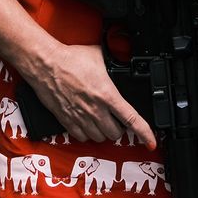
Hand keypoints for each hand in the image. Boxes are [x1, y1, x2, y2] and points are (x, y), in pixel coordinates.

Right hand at [28, 43, 153, 147]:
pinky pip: (82, 137)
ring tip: (103, 123)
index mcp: (107, 95)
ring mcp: (80, 117)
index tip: (151, 141)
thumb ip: (113, 62)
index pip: (132, 119)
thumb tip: (121, 58)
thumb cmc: (69, 59)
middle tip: (118, 121)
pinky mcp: (67, 120)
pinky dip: (87, 134)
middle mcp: (95, 110)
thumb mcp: (99, 56)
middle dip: (120, 129)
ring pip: (99, 137)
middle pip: (116, 133)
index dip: (145, 133)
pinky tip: (87, 125)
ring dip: (104, 133)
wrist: (45, 64)